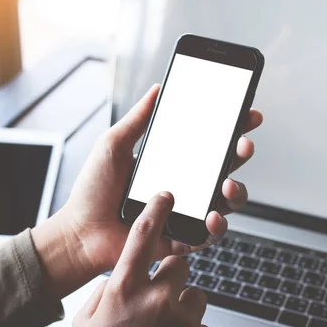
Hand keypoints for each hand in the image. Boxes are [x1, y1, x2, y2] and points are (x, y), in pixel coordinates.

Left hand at [32, 85, 262, 299]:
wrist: (80, 232)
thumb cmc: (93, 191)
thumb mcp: (113, 145)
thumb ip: (138, 119)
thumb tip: (158, 88)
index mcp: (172, 163)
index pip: (209, 143)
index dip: (232, 129)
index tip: (246, 115)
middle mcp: (184, 187)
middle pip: (226, 169)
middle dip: (241, 155)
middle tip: (243, 145)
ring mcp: (186, 213)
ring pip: (227, 203)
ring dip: (236, 192)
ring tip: (227, 184)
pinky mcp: (182, 238)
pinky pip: (209, 235)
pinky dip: (216, 227)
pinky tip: (211, 216)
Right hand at [72, 192, 214, 326]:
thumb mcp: (86, 325)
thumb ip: (105, 293)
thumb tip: (120, 277)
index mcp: (124, 291)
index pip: (143, 237)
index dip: (156, 211)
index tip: (166, 197)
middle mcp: (156, 301)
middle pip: (180, 262)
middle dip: (171, 276)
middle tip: (159, 298)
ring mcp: (183, 323)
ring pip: (196, 295)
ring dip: (183, 308)